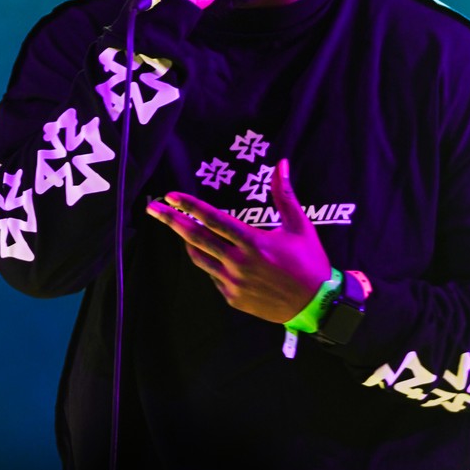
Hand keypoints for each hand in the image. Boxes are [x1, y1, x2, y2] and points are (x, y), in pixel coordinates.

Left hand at [146, 159, 332, 322]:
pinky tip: (217, 256)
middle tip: (153, 209)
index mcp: (254, 242)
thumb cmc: (309, 261)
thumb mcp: (299, 225)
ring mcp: (233, 282)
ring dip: (188, 242)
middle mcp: (239, 262)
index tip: (171, 196)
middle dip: (171, 221)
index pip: (213, 219)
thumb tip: (281, 164)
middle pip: (196, 238)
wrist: (316, 304)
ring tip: (182, 230)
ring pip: (199, 258)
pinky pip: (213, 276)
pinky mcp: (232, 297)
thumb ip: (284, 195)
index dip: (189, 206)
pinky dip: (211, 263)